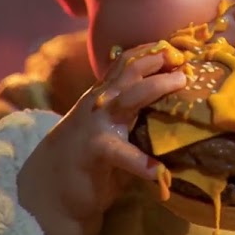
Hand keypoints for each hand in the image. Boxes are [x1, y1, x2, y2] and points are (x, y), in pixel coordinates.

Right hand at [17, 42, 186, 234]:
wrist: (51, 187)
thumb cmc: (88, 158)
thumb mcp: (109, 127)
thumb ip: (133, 115)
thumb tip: (174, 109)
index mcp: (104, 96)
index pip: (125, 63)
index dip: (150, 51)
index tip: (176, 47)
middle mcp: (99, 104)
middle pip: (129, 71)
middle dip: (156, 60)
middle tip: (183, 58)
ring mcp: (96, 125)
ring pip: (127, 98)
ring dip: (156, 86)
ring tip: (181, 82)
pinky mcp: (95, 152)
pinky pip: (122, 154)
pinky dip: (142, 163)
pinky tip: (160, 172)